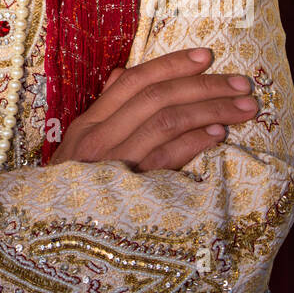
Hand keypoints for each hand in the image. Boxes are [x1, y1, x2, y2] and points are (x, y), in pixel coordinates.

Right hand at [49, 47, 258, 172]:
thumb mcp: (79, 145)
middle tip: (242, 83)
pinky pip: (167, 158)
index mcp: (89, 123)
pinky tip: (218, 134)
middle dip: (204, 86)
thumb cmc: (72, 188)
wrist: (50, 237)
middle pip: (157, 98)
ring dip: (210, 110)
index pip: (134, 81)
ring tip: (242, 107)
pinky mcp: (131, 192)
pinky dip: (194, 142)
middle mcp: (99, 138)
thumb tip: (124, 74)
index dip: (171, 65)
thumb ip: (105, 110)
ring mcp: (114, 164)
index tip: (206, 55)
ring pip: (167, 122)